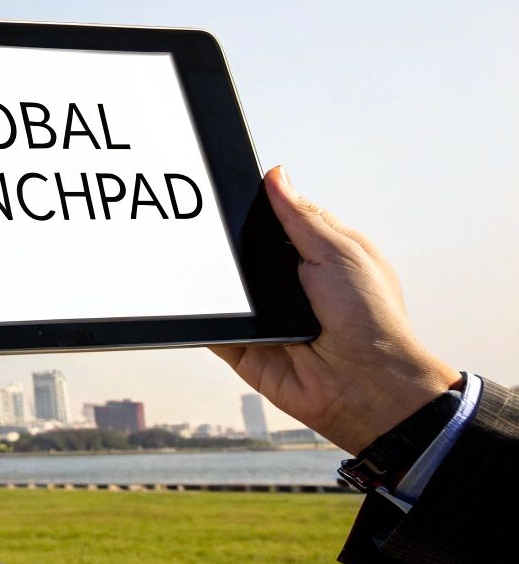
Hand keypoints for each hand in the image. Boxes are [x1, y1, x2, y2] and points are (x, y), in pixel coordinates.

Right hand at [210, 166, 457, 454]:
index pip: (275, 221)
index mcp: (316, 256)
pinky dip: (199, 318)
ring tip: (205, 269)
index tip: (227, 190)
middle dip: (226, 245)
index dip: (254, 207)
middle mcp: (288, 285)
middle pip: (242, 253)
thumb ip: (302, 217)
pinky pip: (210, 328)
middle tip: (208, 231)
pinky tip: (190, 303)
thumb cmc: (372, 321)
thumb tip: (277, 177)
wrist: (367, 386)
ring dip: (214, 282)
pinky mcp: (243, 346)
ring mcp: (264, 316)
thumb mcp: (341, 253)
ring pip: (222, 289)